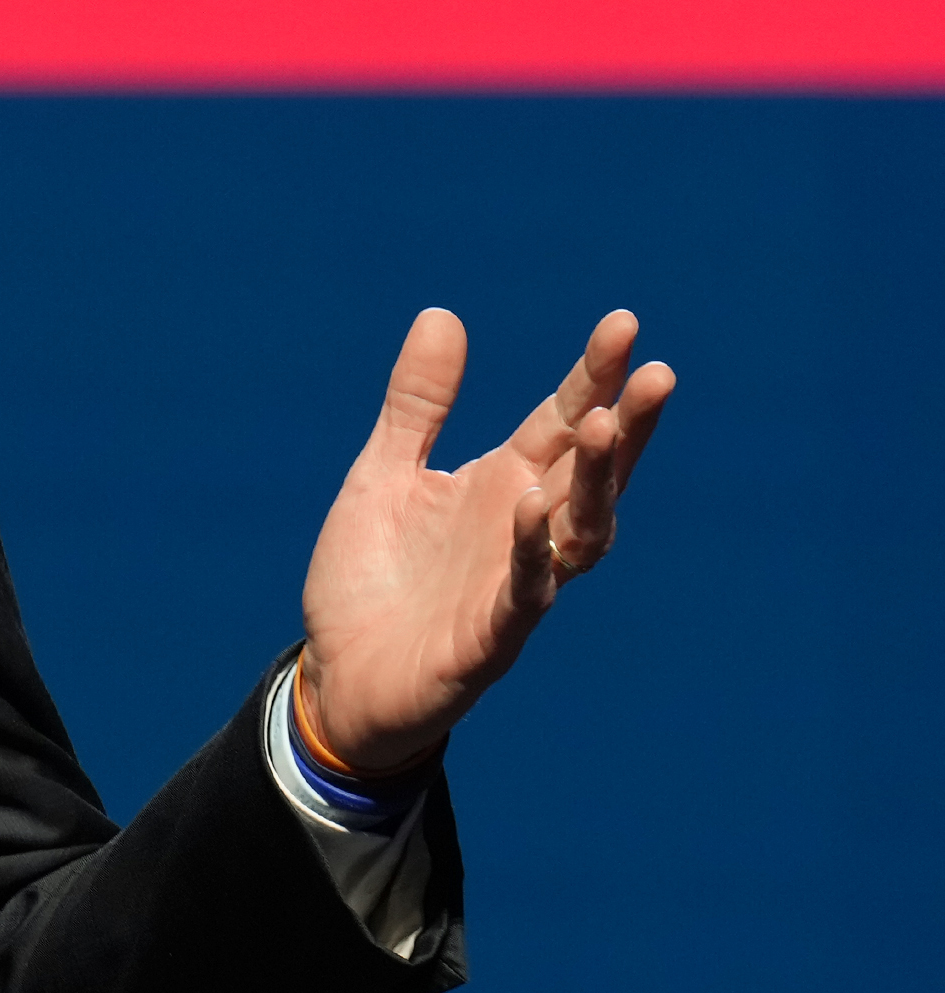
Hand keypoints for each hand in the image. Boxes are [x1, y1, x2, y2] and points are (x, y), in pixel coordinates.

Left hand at [297, 308, 675, 772]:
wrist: (338, 679)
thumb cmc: (373, 578)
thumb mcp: (383, 474)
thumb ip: (417, 404)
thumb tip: (441, 313)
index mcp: (503, 485)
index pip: (563, 421)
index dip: (594, 376)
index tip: (624, 323)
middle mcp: (524, 531)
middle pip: (592, 473)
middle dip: (626, 425)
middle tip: (655, 373)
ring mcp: (514, 586)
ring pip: (580, 532)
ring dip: (597, 484)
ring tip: (603, 427)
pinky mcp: (489, 640)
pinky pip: (525, 595)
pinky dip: (532, 553)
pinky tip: (531, 509)